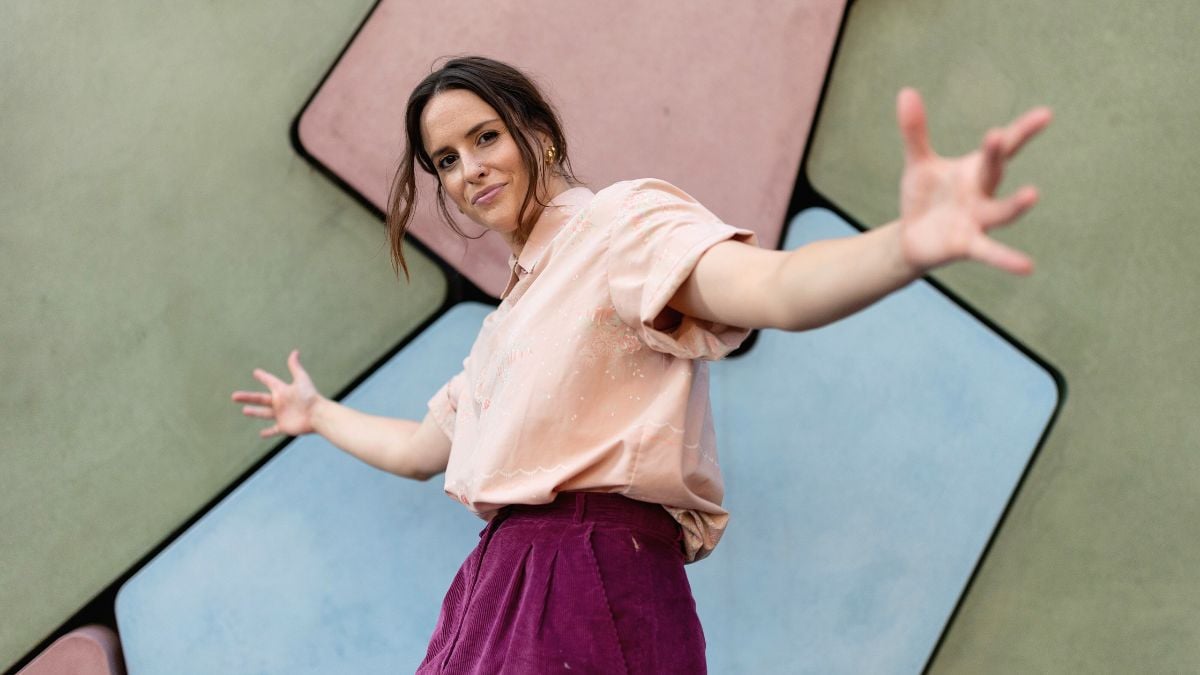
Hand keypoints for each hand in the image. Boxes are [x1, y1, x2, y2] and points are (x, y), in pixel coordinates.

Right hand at [231, 349, 322, 437]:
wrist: (318, 415)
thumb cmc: (309, 397)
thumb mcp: (301, 380)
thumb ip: (295, 367)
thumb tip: (295, 351)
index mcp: (283, 390)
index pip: (270, 381)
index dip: (263, 377)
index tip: (256, 372)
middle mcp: (280, 402)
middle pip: (260, 399)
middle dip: (248, 397)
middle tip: (234, 395)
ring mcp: (282, 415)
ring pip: (264, 413)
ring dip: (254, 412)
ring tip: (244, 410)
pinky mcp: (284, 427)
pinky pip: (274, 430)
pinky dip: (268, 432)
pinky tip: (261, 434)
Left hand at [895, 88, 1051, 274]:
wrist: (911, 238)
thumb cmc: (925, 197)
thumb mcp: (919, 162)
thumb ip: (915, 131)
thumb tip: (906, 91)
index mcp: (975, 170)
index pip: (1003, 147)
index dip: (1024, 130)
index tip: (1045, 114)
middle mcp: (983, 193)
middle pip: (995, 170)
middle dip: (997, 154)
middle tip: (1000, 135)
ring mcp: (978, 220)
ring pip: (1001, 212)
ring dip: (1015, 205)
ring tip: (1033, 193)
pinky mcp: (967, 244)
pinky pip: (989, 251)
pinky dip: (1007, 259)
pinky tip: (1027, 267)